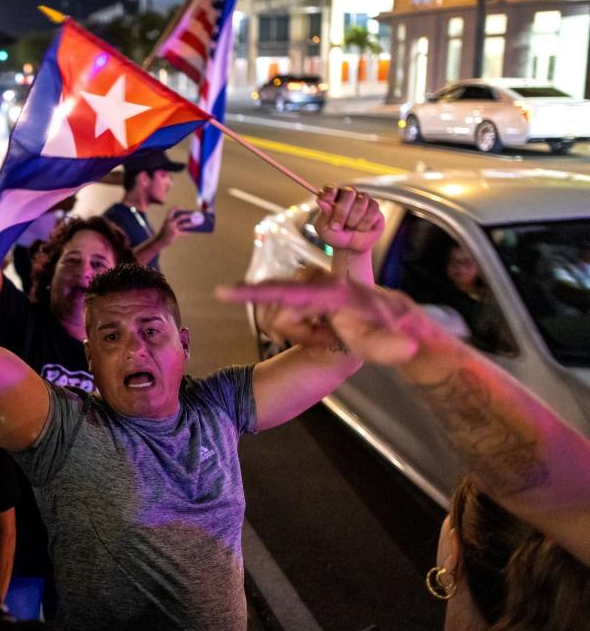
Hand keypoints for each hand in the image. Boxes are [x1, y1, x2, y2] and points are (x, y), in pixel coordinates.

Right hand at [157, 207, 198, 244]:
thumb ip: (175, 224)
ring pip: (184, 225)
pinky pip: (183, 232)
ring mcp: (172, 228)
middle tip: (193, 215)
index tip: (181, 208)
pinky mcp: (174, 234)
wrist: (159, 242)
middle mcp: (169, 222)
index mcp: (167, 220)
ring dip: (191, 224)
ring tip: (197, 224)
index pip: (171, 211)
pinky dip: (188, 232)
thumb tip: (186, 223)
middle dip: (188, 216)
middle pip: (180, 217)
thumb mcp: (167, 227)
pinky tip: (192, 232)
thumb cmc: (164, 234)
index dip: (176, 208)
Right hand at [217, 270, 433, 363]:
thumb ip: (390, 346)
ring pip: (277, 316)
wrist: (388, 317)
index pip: (286, 292)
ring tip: (327, 333)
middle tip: (328, 339)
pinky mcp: (300, 290)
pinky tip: (319, 327)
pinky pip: (280, 315)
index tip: (223, 292)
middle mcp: (314, 281)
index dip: (253, 292)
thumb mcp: (386, 342)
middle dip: (299, 333)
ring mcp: (305, 284)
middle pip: (279, 314)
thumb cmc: (384, 328)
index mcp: (330, 291)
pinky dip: (298, 327)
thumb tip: (408, 348)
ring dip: (300, 331)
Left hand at [314, 186, 383, 254]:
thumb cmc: (336, 236)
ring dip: (354, 220)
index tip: (327, 200)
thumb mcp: (325, 230)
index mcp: (333, 198)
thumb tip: (321, 200)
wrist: (350, 248)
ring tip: (350, 228)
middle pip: (349, 192)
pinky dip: (365, 223)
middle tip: (336, 226)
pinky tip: (361, 228)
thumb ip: (324, 215)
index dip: (330, 193)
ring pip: (361, 202)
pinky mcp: (374, 207)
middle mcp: (348, 195)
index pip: (331, 189)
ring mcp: (362, 200)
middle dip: (342, 212)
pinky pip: (372, 211)